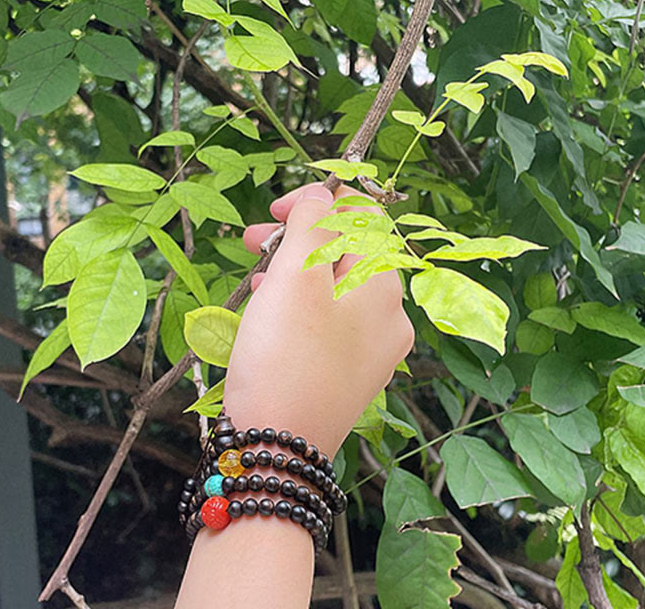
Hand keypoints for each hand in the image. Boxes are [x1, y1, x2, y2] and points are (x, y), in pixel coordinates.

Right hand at [223, 183, 414, 455]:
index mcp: (384, 286)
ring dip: (295, 270)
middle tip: (254, 238)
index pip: (364, 218)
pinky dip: (300, 305)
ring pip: (335, 288)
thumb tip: (326, 194)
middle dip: (300, 237)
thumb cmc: (284, 355)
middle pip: (347, 253)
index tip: (277, 209)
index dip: (321, 201)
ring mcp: (373, 349)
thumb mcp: (295, 276)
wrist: (276, 451)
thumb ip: (315, 224)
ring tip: (254, 277)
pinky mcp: (350, 373)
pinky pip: (330, 322)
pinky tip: (268, 309)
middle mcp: (389, 316)